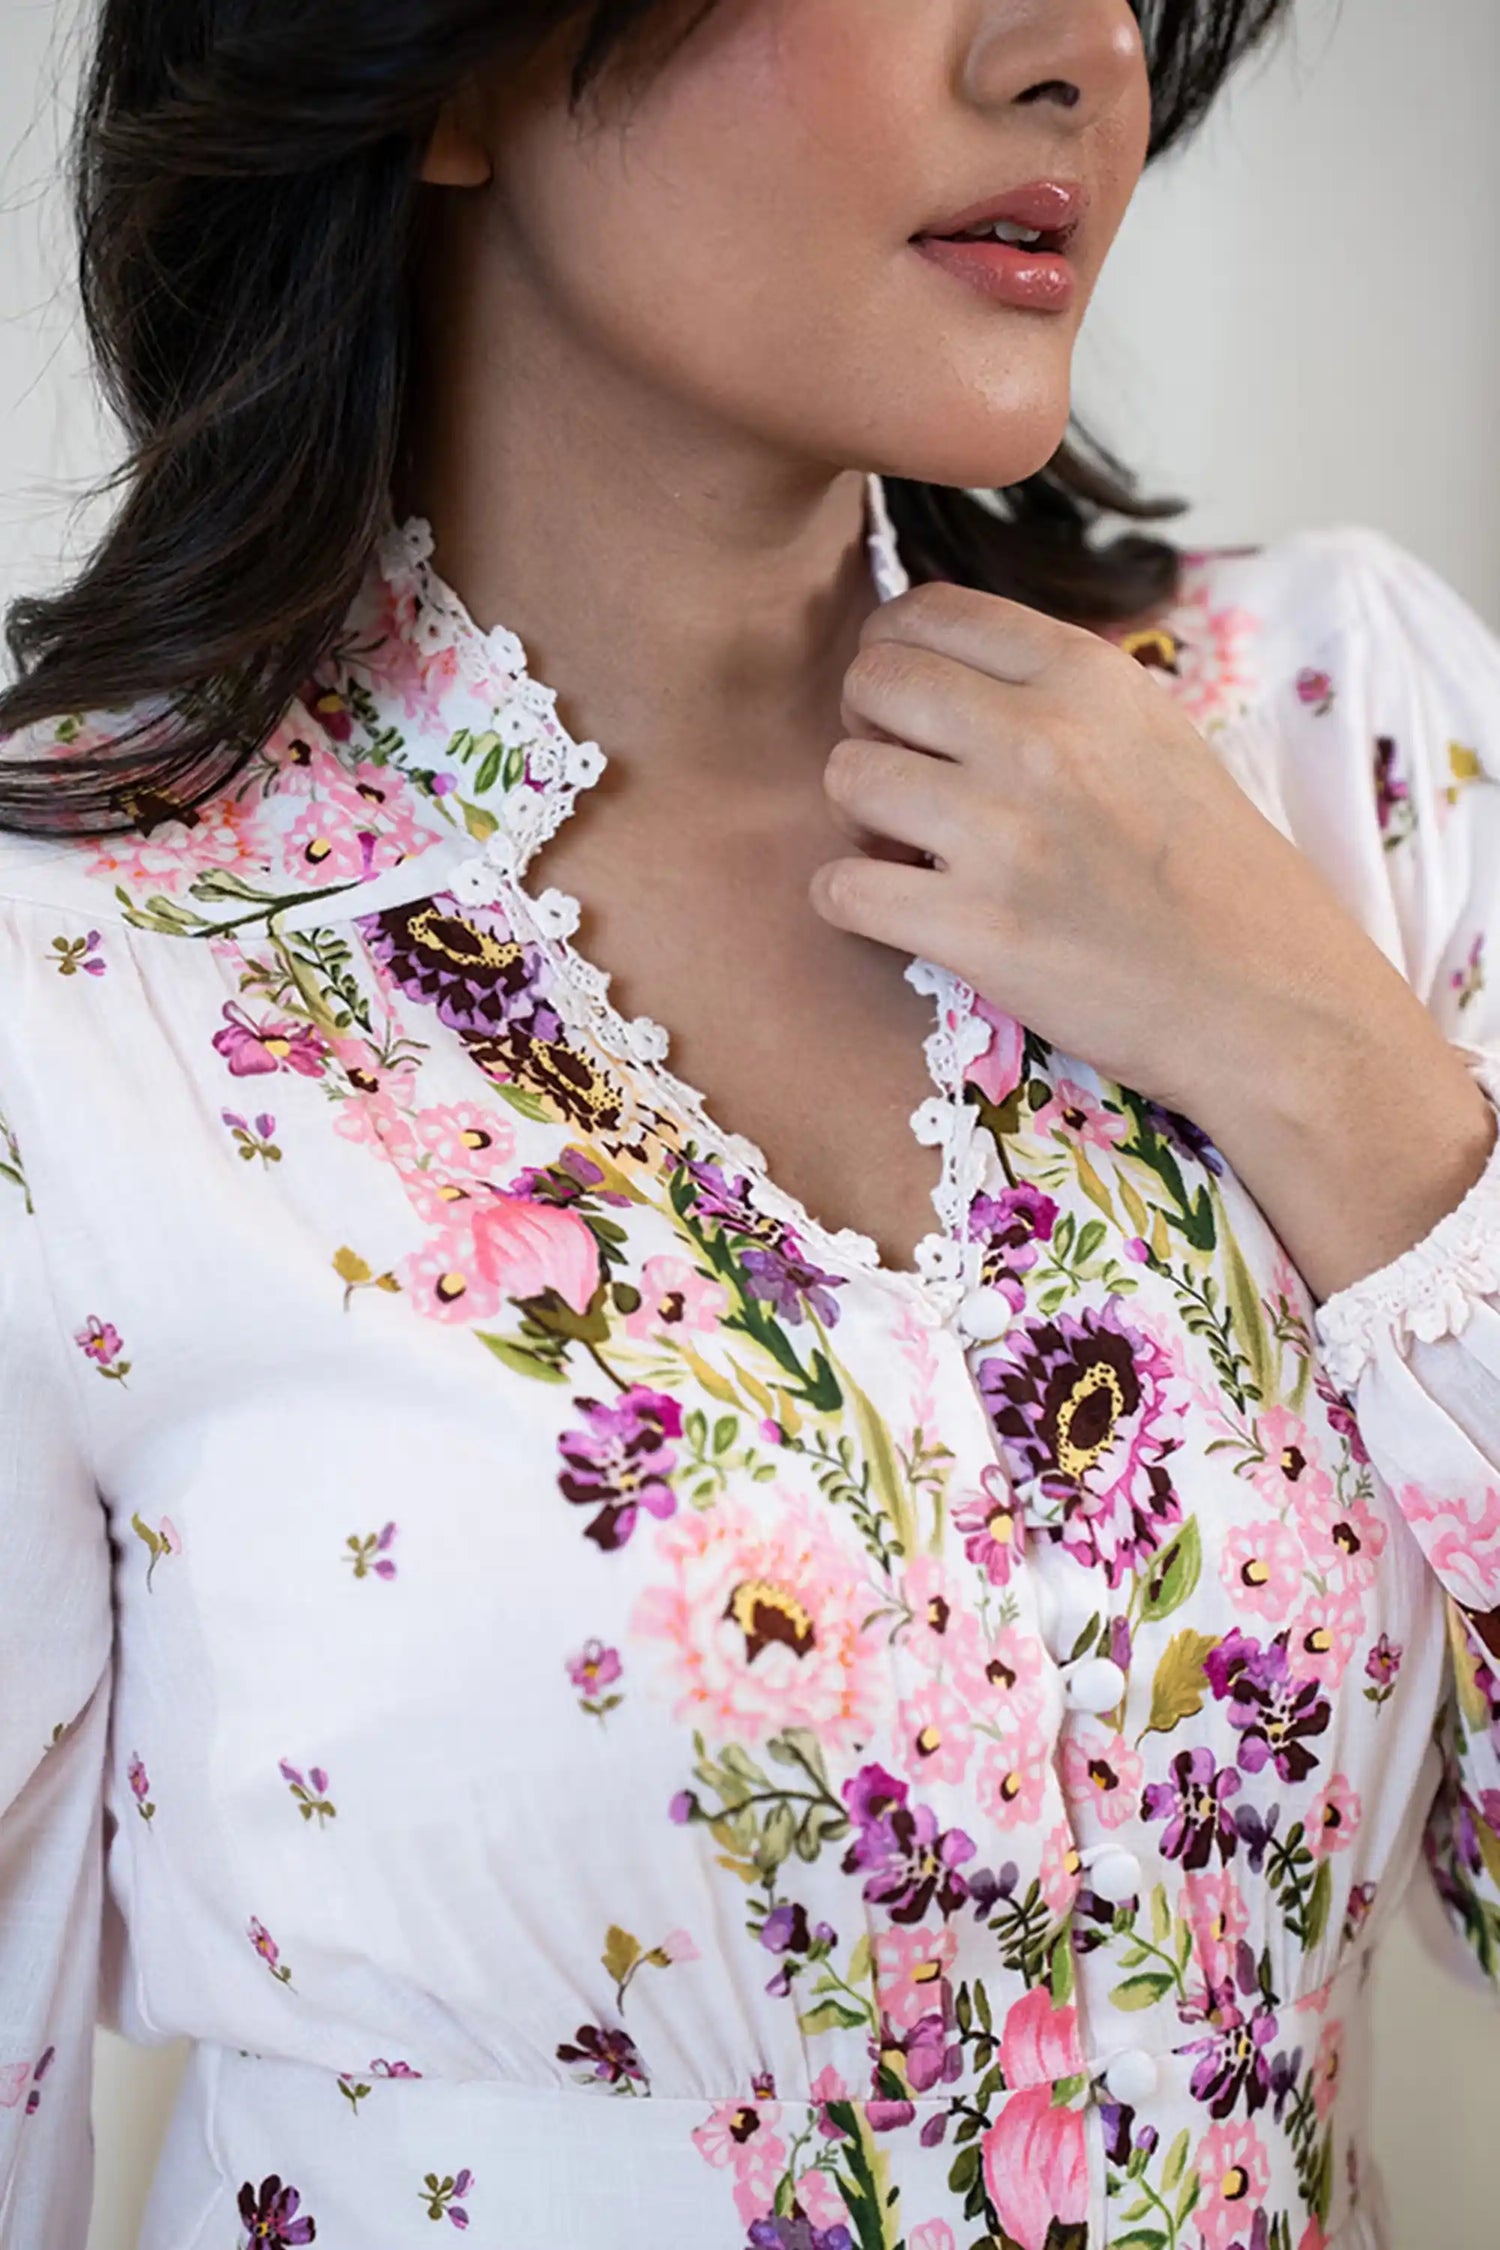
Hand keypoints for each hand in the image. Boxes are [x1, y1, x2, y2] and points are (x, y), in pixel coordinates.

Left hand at [808, 578, 1430, 1134]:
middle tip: (904, 780)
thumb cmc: (1218, 878)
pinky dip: (849, 901)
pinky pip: (838, 887)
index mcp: (1086, 676)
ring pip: (845, 778)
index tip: (907, 702)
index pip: (927, 611)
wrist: (1269, 1003)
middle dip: (868, 728)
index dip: (893, 653)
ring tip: (907, 851)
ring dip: (858, 820)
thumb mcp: (1155, 737)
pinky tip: (897, 912)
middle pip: (871, 682)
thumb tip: (949, 673)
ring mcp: (1002, 832)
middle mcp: (1040, 736)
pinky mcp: (973, 928)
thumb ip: (1056, 695)